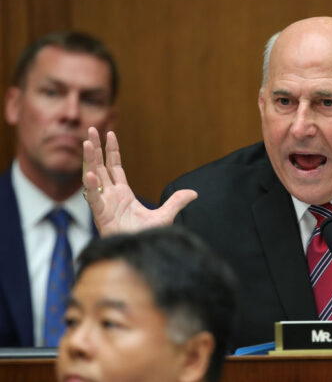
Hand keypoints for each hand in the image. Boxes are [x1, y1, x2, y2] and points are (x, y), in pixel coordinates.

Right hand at [83, 127, 197, 235]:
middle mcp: (111, 195)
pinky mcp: (101, 215)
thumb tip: (194, 193)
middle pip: (101, 166)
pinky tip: (89, 173)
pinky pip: (94, 198)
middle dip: (96, 149)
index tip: (109, 134)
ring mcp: (105, 204)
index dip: (111, 151)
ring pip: (94, 177)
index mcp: (123, 194)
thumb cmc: (146, 237)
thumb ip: (176, 202)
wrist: (139, 251)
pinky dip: (91, 186)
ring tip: (87, 142)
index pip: (115, 167)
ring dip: (90, 160)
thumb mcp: (165, 216)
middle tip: (91, 130)